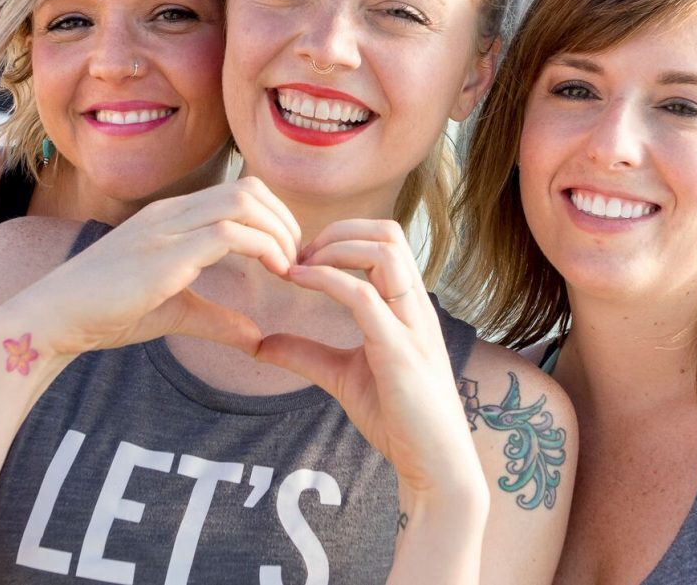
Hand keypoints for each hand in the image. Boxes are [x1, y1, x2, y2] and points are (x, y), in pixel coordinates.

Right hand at [0, 177, 301, 361]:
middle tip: (296, 259)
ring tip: (288, 267)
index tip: (288, 255)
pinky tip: (274, 273)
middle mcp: (171, 213)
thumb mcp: (173, 311)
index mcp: (171, 216)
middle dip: (285, 221)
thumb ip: (216, 318)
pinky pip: (229, 233)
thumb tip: (256, 339)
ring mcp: (167, 229)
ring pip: (244, 203)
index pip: (239, 190)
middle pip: (249, 189)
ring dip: (279, 233)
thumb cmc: (106, 312)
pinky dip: (264, 248)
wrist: (53, 317)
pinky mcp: (165, 256)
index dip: (275, 217)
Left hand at [255, 219, 483, 503]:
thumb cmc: (399, 419)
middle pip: (389, 233)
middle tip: (299, 253)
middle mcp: (415, 307)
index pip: (386, 240)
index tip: (302, 255)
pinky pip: (365, 298)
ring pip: (384, 253)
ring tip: (298, 264)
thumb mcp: (343, 377)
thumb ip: (307, 354)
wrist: (435, 465)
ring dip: (334, 248)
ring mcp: (412, 326)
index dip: (342, 235)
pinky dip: (328, 280)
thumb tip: (261, 343)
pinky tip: (298, 281)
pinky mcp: (401, 352)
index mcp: (407, 306)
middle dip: (339, 231)